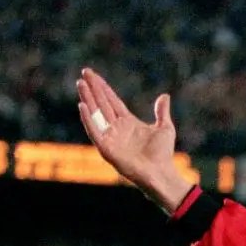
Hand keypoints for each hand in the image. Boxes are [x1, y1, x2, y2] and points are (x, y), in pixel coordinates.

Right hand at [76, 68, 192, 211]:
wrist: (161, 172)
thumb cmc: (163, 154)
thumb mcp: (165, 128)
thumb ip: (162, 112)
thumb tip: (164, 96)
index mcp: (127, 122)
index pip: (111, 100)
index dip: (103, 87)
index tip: (93, 74)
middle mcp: (116, 128)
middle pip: (101, 103)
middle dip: (93, 88)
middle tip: (84, 72)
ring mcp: (110, 138)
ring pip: (96, 114)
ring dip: (88, 98)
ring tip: (81, 84)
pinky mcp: (106, 148)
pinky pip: (94, 132)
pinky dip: (88, 119)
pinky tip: (82, 105)